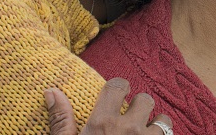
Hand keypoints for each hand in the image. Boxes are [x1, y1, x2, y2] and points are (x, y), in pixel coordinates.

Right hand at [45, 78, 172, 134]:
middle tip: (133, 116)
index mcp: (103, 123)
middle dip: (140, 105)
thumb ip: (61, 121)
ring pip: (164, 120)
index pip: (117, 86)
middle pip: (146, 99)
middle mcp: (128, 129)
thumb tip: (51, 91)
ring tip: (147, 131)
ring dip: (157, 123)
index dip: (119, 87)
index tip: (118, 93)